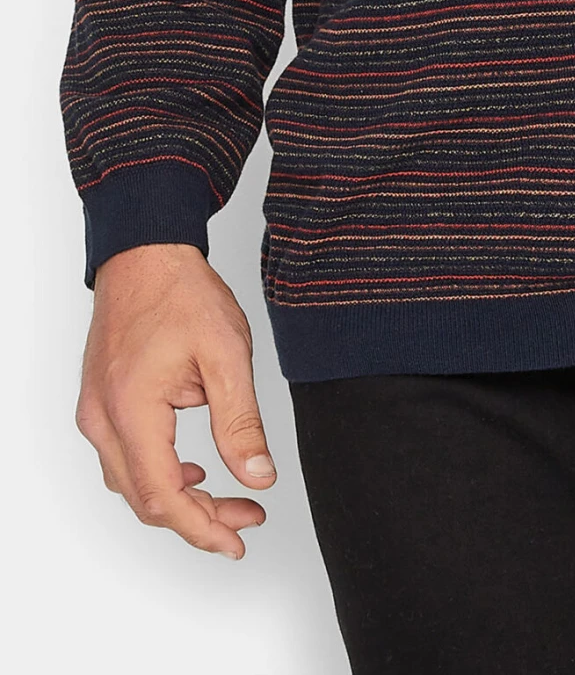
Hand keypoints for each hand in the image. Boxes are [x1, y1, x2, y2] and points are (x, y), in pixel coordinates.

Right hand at [75, 243, 275, 558]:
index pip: (164, 495)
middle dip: (199, 518)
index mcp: (132, 409)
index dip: (202, 528)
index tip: (237, 541)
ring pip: (133, 484)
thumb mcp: (226, 355)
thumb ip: (241, 423)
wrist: (145, 253)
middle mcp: (102, 419)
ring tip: (231, 499)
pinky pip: (125, 460)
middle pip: (146, 499)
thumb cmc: (181, 293)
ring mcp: (95, 413)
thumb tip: (258, 478)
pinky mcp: (100, 405)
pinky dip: (160, 475)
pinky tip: (195, 470)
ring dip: (181, 499)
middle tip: (247, 518)